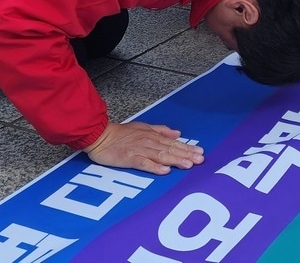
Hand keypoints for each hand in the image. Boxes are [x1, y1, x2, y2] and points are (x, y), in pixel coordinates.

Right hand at [85, 121, 204, 175]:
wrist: (99, 136)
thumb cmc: (120, 133)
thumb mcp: (143, 127)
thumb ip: (160, 130)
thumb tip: (177, 133)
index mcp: (152, 136)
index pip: (173, 143)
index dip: (187, 148)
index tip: (200, 152)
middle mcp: (148, 142)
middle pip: (170, 149)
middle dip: (186, 154)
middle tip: (200, 160)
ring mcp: (139, 150)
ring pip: (161, 155)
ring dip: (175, 160)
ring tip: (188, 165)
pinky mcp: (129, 158)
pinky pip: (144, 163)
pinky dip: (154, 167)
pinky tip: (164, 171)